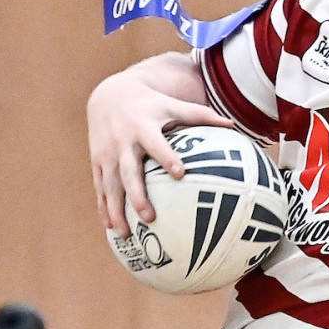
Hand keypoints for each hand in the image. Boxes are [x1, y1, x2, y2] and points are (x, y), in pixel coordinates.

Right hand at [86, 72, 232, 234]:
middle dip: (137, 194)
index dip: (167, 157)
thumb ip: (200, 115)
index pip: (156, 143)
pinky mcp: (97, 161)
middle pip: (129, 171)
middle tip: (149, 217)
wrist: (108, 95)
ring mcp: (107, 154)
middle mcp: (123, 142)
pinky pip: (99, 187)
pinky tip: (111, 227)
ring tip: (125, 233)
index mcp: (143, 127)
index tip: (180, 173)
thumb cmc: (150, 103)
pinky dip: (103, 207)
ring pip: (110, 184)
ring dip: (115, 209)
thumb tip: (232, 124)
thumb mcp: (172, 104)